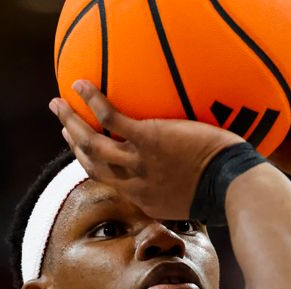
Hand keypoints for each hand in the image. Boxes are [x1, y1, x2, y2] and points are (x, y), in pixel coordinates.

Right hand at [49, 81, 243, 219]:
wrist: (232, 187)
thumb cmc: (224, 191)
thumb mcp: (193, 200)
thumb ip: (179, 189)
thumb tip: (186, 176)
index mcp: (144, 199)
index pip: (110, 181)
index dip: (91, 165)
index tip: (82, 150)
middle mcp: (134, 184)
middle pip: (92, 164)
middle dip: (73, 143)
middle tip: (62, 125)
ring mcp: (138, 162)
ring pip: (92, 143)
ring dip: (71, 122)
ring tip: (58, 104)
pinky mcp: (148, 139)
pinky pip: (111, 118)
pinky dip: (93, 101)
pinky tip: (81, 84)